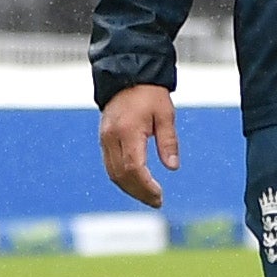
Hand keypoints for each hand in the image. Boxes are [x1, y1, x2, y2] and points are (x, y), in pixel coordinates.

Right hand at [101, 82, 178, 208]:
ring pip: (113, 174)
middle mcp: (112, 137)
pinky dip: (122, 178)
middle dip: (139, 192)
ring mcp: (105, 139)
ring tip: (148, 197)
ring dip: (130, 189)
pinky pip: (110, 166)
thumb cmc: (149, 94)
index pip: (134, 168)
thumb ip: (168, 142)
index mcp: (128, 130)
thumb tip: (172, 167)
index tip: (159, 195)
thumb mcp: (166, 114)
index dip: (146, 186)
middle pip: (121, 176)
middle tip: (157, 201)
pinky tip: (136, 184)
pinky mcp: (104, 139)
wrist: (127, 75)